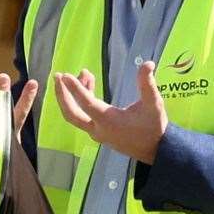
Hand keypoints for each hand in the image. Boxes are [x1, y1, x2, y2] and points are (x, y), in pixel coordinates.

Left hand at [51, 61, 168, 163]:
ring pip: (77, 113)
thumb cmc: (154, 127)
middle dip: (61, 95)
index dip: (75, 88)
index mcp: (109, 121)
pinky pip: (84, 115)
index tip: (64, 75)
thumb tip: (148, 63)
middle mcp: (99, 129)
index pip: (86, 103)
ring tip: (84, 72)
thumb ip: (147, 84)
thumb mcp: (153, 104)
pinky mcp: (99, 132)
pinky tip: (89, 82)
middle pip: (71, 113)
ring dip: (74, 94)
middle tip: (58, 75)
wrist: (156, 150)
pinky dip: (83, 100)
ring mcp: (97, 132)